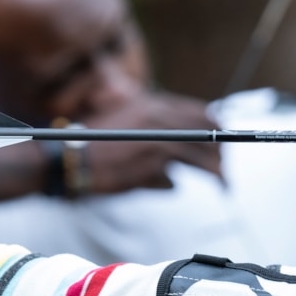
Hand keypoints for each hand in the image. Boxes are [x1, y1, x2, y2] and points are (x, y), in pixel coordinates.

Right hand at [82, 91, 221, 191]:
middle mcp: (161, 117)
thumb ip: (154, 132)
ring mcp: (160, 139)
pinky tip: (180, 191)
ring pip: (203, 158)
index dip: (216, 128)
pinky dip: (180, 186)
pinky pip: (176, 179)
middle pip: (209, 132)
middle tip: (225, 166)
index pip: (201, 111)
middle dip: (222, 151)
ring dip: (217, 173)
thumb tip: (176, 150)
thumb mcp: (126, 124)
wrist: (70, 158)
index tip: (222, 142)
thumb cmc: (93, 144)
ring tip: (224, 185)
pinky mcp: (154, 164)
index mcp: (154, 103)